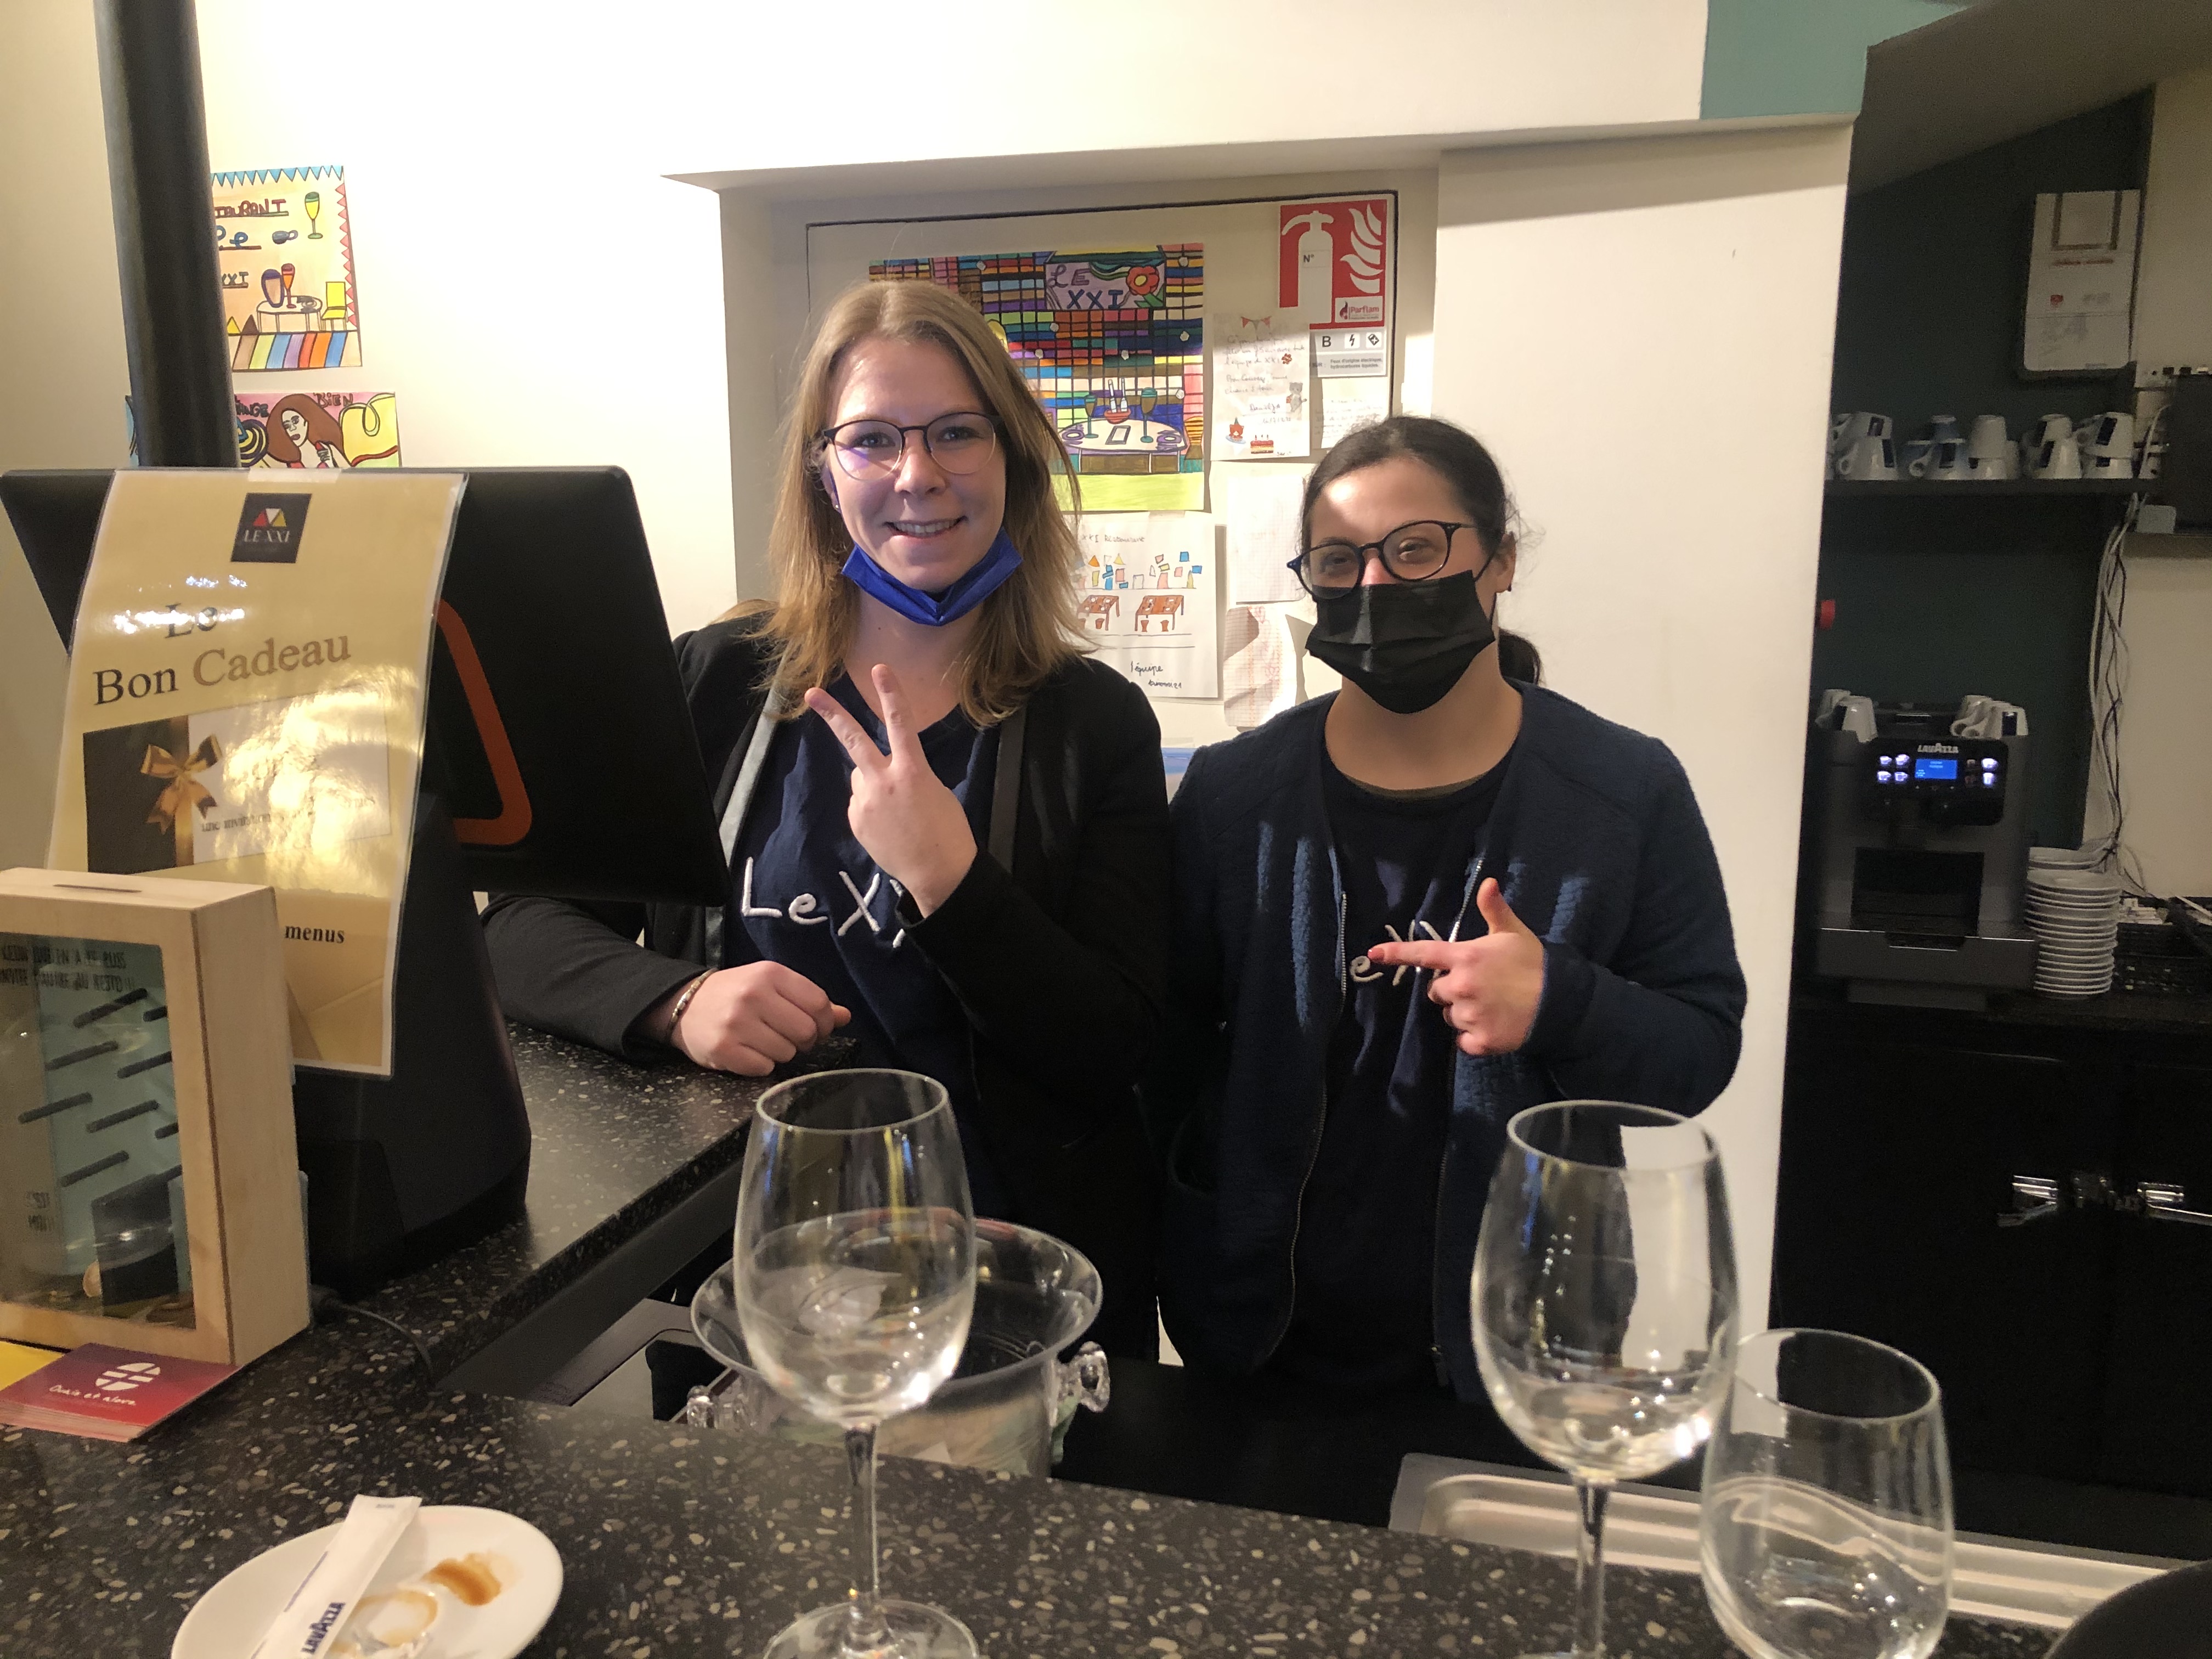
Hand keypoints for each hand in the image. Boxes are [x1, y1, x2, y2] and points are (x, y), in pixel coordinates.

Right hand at [666, 962, 849, 1075]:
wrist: (683, 1005)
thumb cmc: (735, 995)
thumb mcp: (771, 987)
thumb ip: (808, 1000)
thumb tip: (845, 1017)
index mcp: (770, 973)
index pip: (819, 1004)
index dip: (824, 1023)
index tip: (814, 1028)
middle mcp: (754, 995)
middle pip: (806, 1032)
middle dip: (803, 1041)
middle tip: (787, 1038)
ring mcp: (737, 1023)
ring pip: (786, 1053)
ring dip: (780, 1053)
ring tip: (762, 1042)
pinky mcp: (723, 1049)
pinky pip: (763, 1068)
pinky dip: (760, 1065)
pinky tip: (747, 1052)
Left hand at [802, 664, 977, 915]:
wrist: (938, 873)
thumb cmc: (948, 831)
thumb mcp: (936, 792)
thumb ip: (906, 775)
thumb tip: (880, 775)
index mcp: (912, 771)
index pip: (901, 723)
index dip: (891, 694)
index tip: (880, 669)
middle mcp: (883, 782)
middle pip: (854, 741)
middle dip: (833, 714)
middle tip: (811, 693)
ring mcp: (865, 803)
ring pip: (861, 777)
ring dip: (873, 783)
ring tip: (897, 811)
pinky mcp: (856, 821)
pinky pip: (861, 803)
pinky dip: (872, 809)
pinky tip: (890, 827)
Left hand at [1366, 879, 1544, 1056]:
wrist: (1561, 1003)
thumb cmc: (1535, 964)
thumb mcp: (1514, 933)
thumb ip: (1494, 910)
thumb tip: (1486, 881)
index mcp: (1466, 957)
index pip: (1424, 953)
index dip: (1397, 953)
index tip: (1374, 954)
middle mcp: (1461, 986)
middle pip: (1435, 992)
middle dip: (1451, 990)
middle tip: (1479, 987)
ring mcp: (1469, 1014)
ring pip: (1449, 1017)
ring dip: (1463, 1013)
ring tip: (1491, 1006)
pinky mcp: (1480, 1040)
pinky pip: (1462, 1041)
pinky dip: (1473, 1037)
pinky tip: (1493, 1025)